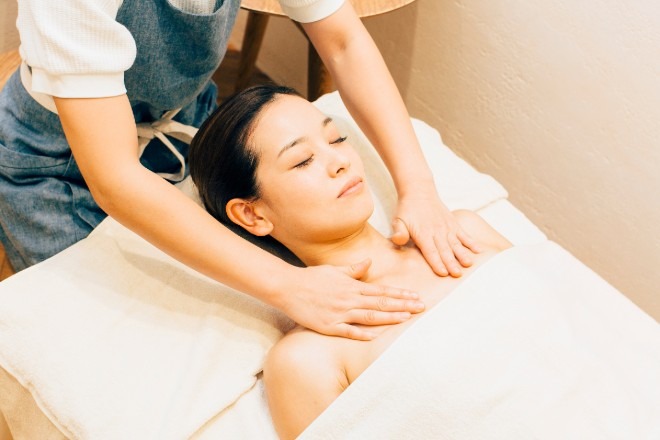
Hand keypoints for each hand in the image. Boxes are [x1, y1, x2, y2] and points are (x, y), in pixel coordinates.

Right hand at [281, 259, 424, 339]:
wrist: (287, 287)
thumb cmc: (311, 278)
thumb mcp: (334, 270)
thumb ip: (353, 269)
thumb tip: (368, 262)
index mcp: (352, 286)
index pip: (381, 291)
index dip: (400, 295)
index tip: (415, 297)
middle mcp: (349, 299)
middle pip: (381, 304)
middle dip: (402, 305)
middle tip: (420, 308)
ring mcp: (339, 313)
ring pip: (369, 316)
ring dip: (390, 317)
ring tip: (406, 318)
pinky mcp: (328, 326)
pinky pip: (349, 331)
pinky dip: (363, 333)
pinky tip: (378, 335)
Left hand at [390, 190, 481, 276]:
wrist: (419, 191)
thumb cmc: (407, 210)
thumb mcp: (397, 220)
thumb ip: (398, 232)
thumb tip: (398, 240)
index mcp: (423, 234)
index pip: (430, 251)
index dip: (436, 263)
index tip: (443, 273)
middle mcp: (437, 231)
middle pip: (445, 250)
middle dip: (451, 263)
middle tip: (458, 274)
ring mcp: (447, 227)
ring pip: (456, 244)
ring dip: (463, 254)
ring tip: (469, 264)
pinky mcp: (454, 224)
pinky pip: (464, 234)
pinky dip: (471, 242)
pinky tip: (479, 250)